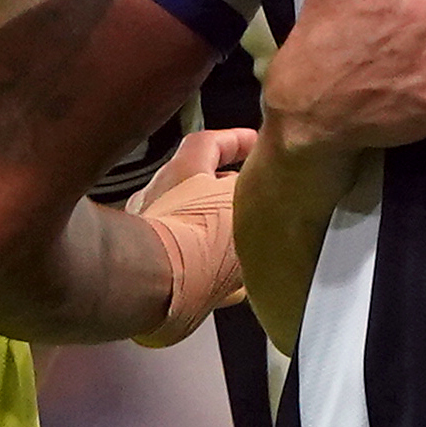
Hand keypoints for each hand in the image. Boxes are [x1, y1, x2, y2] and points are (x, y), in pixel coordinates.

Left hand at [126, 126, 254, 347]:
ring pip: (195, 228)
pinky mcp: (155, 271)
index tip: (254, 143)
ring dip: (220, 237)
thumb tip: (272, 179)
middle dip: (228, 195)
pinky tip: (232, 286)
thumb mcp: (247, 195)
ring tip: (249, 248)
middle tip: (256, 201)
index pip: (209, 142)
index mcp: (182, 171)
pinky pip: (188, 265)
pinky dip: (210, 271)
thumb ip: (259, 182)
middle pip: (198, 187)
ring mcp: (153, 236)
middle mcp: (159, 199)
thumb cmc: (198, 235)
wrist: (163, 285)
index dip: (235, 140)